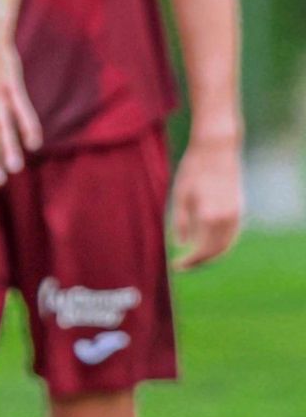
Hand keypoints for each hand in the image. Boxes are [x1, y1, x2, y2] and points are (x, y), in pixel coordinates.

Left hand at [171, 138, 242, 269]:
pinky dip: (221, 244)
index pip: (202, 250)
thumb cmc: (193, 170)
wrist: (216, 149)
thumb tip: (182, 245)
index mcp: (210, 216)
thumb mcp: (180, 196)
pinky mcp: (240, 208)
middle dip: (200, 262)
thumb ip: (181, 223)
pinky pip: (233, 234)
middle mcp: (227, 217)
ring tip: (193, 258)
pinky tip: (207, 245)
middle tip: (183, 265)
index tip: (177, 267)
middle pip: (216, 251)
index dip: (190, 262)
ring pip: (227, 244)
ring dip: (211, 255)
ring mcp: (237, 213)